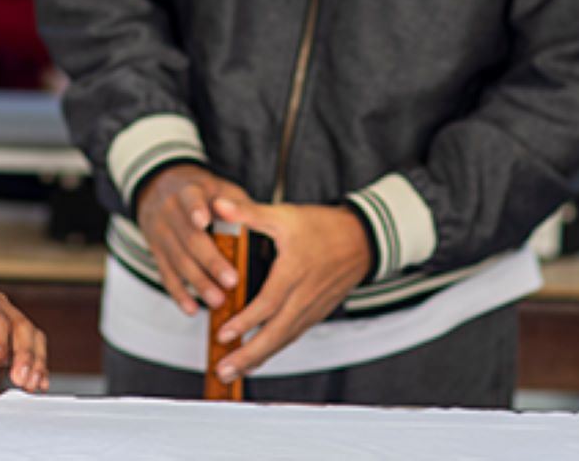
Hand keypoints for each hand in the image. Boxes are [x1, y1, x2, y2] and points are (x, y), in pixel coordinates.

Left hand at [0, 280, 49, 391]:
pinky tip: (39, 380)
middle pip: (20, 326)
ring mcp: (3, 315)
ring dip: (34, 361)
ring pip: (30, 335)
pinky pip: (27, 345)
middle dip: (25, 355)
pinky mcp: (7, 334)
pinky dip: (34, 363)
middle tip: (21, 380)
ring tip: (33, 384)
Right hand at [135, 164, 250, 314]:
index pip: (190, 199)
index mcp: (188, 191)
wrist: (158, 189)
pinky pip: (165, 276)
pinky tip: (192, 310)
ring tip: (219, 301)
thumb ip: (237, 205)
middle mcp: (169, 212)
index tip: (203, 221)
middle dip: (211, 261)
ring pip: (178, 261)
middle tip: (232, 281)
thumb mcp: (220, 188)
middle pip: (190, 239)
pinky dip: (179, 295)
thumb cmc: (204, 194)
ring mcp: (160, 234)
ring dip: (199, 283)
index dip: (195, 209)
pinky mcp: (156, 253)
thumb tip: (264, 225)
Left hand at [209, 196, 370, 383]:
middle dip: (248, 354)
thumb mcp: (284, 214)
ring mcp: (312, 308)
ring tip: (232, 373)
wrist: (361, 240)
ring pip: (283, 340)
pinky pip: (291, 336)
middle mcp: (304, 296)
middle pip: (276, 333)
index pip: (268, 302)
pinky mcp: (315, 314)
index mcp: (294, 271)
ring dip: (258, 359)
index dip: (246, 320)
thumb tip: (217, 205)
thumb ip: (249, 213)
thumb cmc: (322, 227)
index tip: (223, 333)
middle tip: (224, 369)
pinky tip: (255, 359)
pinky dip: (272, 350)